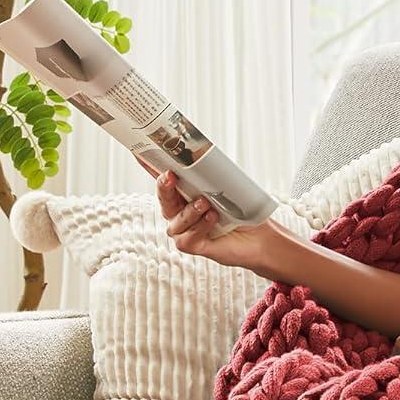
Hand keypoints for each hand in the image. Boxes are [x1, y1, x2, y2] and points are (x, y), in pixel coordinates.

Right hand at [157, 170, 278, 275]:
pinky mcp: (192, 245)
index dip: (150, 167)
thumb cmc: (243, 213)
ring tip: (205, 203)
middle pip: (164, 199)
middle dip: (164, 187)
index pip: (166, 180)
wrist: (260, 238)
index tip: (140, 154)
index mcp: (185, 195)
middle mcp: (180, 212)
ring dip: (190, 210)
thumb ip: (211, 178)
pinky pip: (187, 237)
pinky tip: (212, 218)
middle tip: (170, 176)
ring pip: (176, 220)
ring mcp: (184, 230)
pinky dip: (200, 226)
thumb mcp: (228, 190)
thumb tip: (206, 161)